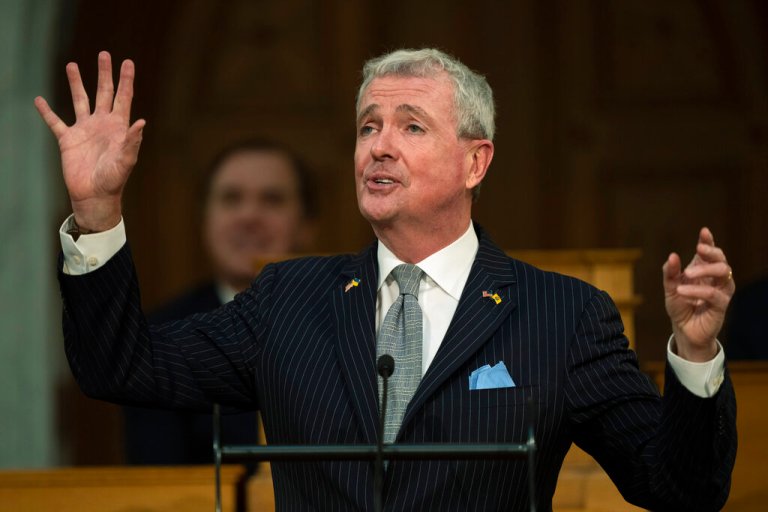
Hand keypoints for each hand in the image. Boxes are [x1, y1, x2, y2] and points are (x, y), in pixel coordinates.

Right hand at [34, 51, 144, 231]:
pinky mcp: (68, 140)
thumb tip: (142, 122)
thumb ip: (132, 141)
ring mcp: (84, 130)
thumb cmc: (114, 181)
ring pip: (80, 100)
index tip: (128, 62)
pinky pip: (55, 122)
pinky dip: (47, 111)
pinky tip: (39, 100)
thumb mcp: (126, 161)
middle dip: (104, 74)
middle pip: (103, 92)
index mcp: (118, 126)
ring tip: (72, 65)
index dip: (126, 80)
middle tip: (104, 54)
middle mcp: (102, 124)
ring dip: (76, 83)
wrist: (95, 196)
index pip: (123, 97)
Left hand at [663, 227, 734, 361]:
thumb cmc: (680, 306)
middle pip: (721, 258)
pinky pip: (713, 293)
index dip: (708, 241)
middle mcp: (715, 278)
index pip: (709, 252)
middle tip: (698, 249)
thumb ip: (670, 272)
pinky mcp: (721, 304)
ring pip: (723, 271)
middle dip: (711, 251)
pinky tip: (682, 290)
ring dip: (705, 269)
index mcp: (703, 269)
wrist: (684, 330)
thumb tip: (673, 256)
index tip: (704, 231)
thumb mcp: (670, 288)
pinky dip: (697, 290)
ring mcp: (721, 290)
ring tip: (686, 273)